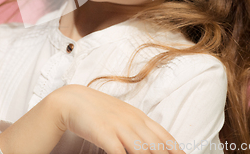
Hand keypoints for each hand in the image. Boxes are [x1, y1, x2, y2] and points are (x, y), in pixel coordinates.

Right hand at [52, 84, 184, 153]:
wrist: (72, 100)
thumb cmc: (97, 110)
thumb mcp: (121, 115)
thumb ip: (136, 126)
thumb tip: (152, 143)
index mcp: (138, 116)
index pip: (164, 135)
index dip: (177, 150)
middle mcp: (132, 120)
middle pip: (157, 145)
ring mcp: (118, 126)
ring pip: (143, 150)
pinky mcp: (104, 133)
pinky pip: (119, 153)